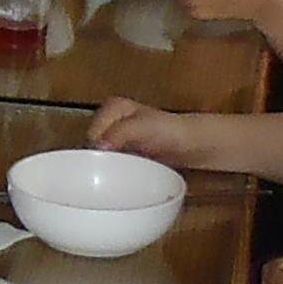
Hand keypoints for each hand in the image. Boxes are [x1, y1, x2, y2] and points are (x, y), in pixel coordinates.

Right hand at [90, 96, 211, 168]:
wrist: (191, 144)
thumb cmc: (169, 131)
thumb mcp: (142, 127)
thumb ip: (119, 133)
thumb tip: (99, 146)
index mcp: (111, 107)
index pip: (91, 132)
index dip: (96, 150)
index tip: (105, 164)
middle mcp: (110, 119)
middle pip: (92, 144)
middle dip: (98, 158)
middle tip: (110, 172)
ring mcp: (116, 136)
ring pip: (99, 154)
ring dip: (105, 165)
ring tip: (116, 175)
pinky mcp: (124, 151)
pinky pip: (110, 162)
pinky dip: (113, 169)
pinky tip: (121, 176)